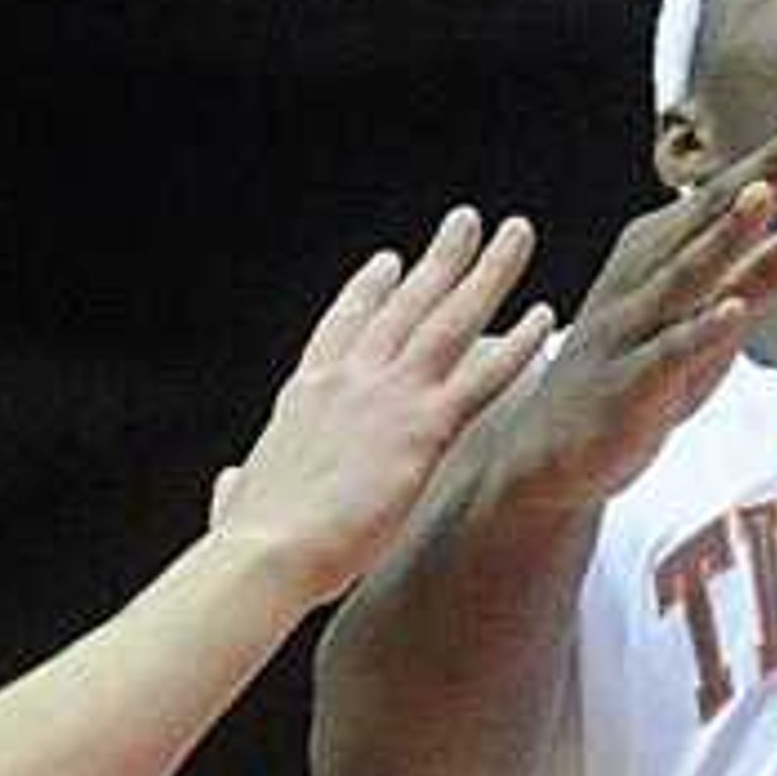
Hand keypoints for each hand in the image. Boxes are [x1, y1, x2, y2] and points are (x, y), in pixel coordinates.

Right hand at [214, 210, 551, 605]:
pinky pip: (483, 377)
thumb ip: (240, 485)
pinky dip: (517, 344)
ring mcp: (389, 396)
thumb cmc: (250, 542)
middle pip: (405, 302)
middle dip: (439, 259)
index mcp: (305, 392)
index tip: (391, 260)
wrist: (265, 553)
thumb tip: (232, 484)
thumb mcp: (238, 499)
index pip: (342, 324)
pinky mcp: (423, 429)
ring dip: (488, 273)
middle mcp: (349, 377)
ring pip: (451, 319)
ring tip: (517, 234)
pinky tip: (544, 318)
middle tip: (466, 222)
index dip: (368, 289)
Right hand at [517, 126, 776, 505]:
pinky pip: (668, 353)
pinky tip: (732, 309)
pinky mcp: (628, 384)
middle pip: (710, 214)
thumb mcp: (714, 319)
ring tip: (766, 194)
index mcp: (660, 250)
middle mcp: (643, 276)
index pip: (729, 197)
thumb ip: (767, 273)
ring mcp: (632, 328)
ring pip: (686, 273)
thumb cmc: (637, 374)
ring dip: (727, 234)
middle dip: (765, 170)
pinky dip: (700, 330)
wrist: (549, 453)